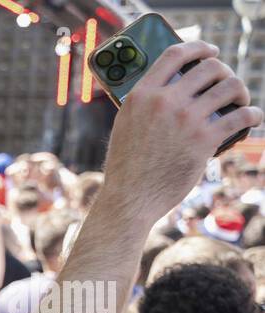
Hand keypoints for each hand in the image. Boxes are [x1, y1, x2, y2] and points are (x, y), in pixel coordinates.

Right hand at [101, 41, 261, 223]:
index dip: (198, 48)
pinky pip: (242, 116)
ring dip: (241, 92)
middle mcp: (165, 102)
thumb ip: (145, 105)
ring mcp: (186, 119)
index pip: (175, 54)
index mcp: (142, 95)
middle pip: (210, 67)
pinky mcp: (204, 139)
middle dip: (224, 73)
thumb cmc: (126, 168)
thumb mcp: (125, 127)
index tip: (209, 51)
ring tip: (240, 102)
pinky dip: (253, 115)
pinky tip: (252, 118)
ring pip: (231, 87)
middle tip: (226, 85)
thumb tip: (170, 91)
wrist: (129, 199)